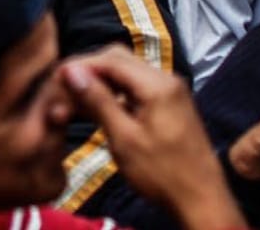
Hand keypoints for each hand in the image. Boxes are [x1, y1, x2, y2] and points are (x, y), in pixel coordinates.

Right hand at [59, 48, 245, 229]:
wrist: (202, 200)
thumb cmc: (162, 173)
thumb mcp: (124, 139)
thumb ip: (98, 101)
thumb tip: (72, 71)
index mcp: (157, 85)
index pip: (111, 60)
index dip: (81, 65)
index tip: (57, 78)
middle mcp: (167, 79)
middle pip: (120, 60)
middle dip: (90, 70)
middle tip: (65, 88)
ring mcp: (172, 91)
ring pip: (129, 72)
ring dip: (103, 81)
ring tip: (77, 99)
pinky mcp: (172, 104)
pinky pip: (139, 86)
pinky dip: (117, 92)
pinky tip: (101, 108)